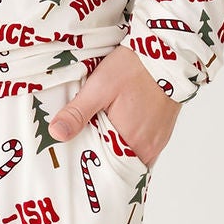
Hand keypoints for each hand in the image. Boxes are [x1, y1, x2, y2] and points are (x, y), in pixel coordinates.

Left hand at [50, 44, 177, 167]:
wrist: (167, 54)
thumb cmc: (133, 69)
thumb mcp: (99, 88)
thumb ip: (78, 113)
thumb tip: (57, 134)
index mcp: (131, 142)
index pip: (106, 170)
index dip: (90, 166)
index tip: (76, 162)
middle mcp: (148, 148)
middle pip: (119, 165)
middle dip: (101, 159)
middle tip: (82, 149)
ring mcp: (158, 141)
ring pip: (131, 156)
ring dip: (115, 150)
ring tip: (97, 138)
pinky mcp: (163, 132)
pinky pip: (143, 148)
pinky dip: (128, 143)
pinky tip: (117, 130)